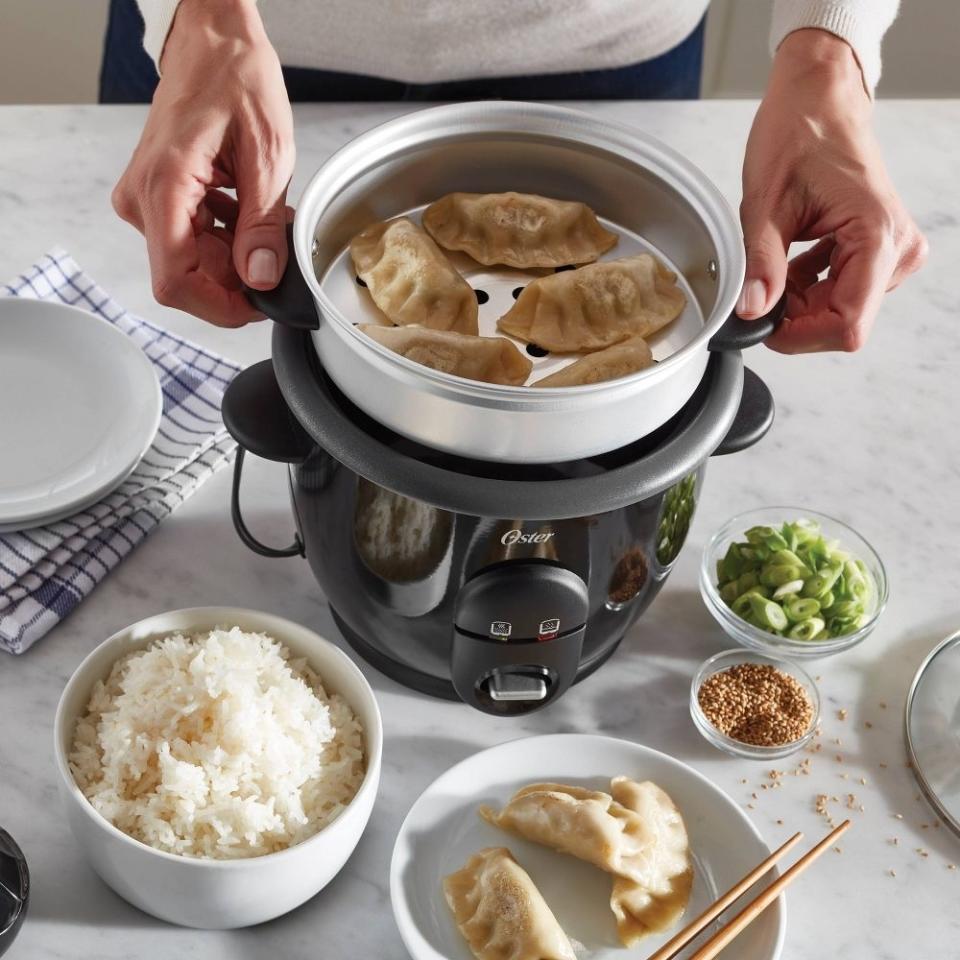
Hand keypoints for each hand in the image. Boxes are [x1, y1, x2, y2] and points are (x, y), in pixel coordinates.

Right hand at [112, 0, 293, 326]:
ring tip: (268, 221)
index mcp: (164, 188)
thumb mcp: (269, 157)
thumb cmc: (236, 78)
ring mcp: (147, 200)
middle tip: (278, 253)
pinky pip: (193, 239)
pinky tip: (251, 214)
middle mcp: (143, 199)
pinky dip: (228, 239)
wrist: (213, 40)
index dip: (220, 307)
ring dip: (237, 256)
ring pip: (193, 262)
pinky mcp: (159, 197)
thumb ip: (263, 226)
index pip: (176, 283)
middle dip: (238, 278)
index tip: (260, 305)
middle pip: (187, 278)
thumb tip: (261, 279)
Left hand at [738, 29, 925, 352]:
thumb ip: (760, 266)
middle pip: (845, 322)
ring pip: (842, 310)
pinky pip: (845, 291)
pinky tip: (793, 264)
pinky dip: (811, 288)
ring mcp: (894, 249)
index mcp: (875, 234)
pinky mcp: (882, 248)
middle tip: (761, 290)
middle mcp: (897, 246)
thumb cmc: (797, 135)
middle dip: (797, 318)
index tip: (764, 324)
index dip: (801, 335)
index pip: (848, 322)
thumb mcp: (764, 205)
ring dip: (802, 301)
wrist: (818, 99)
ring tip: (777, 263)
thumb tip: (752, 311)